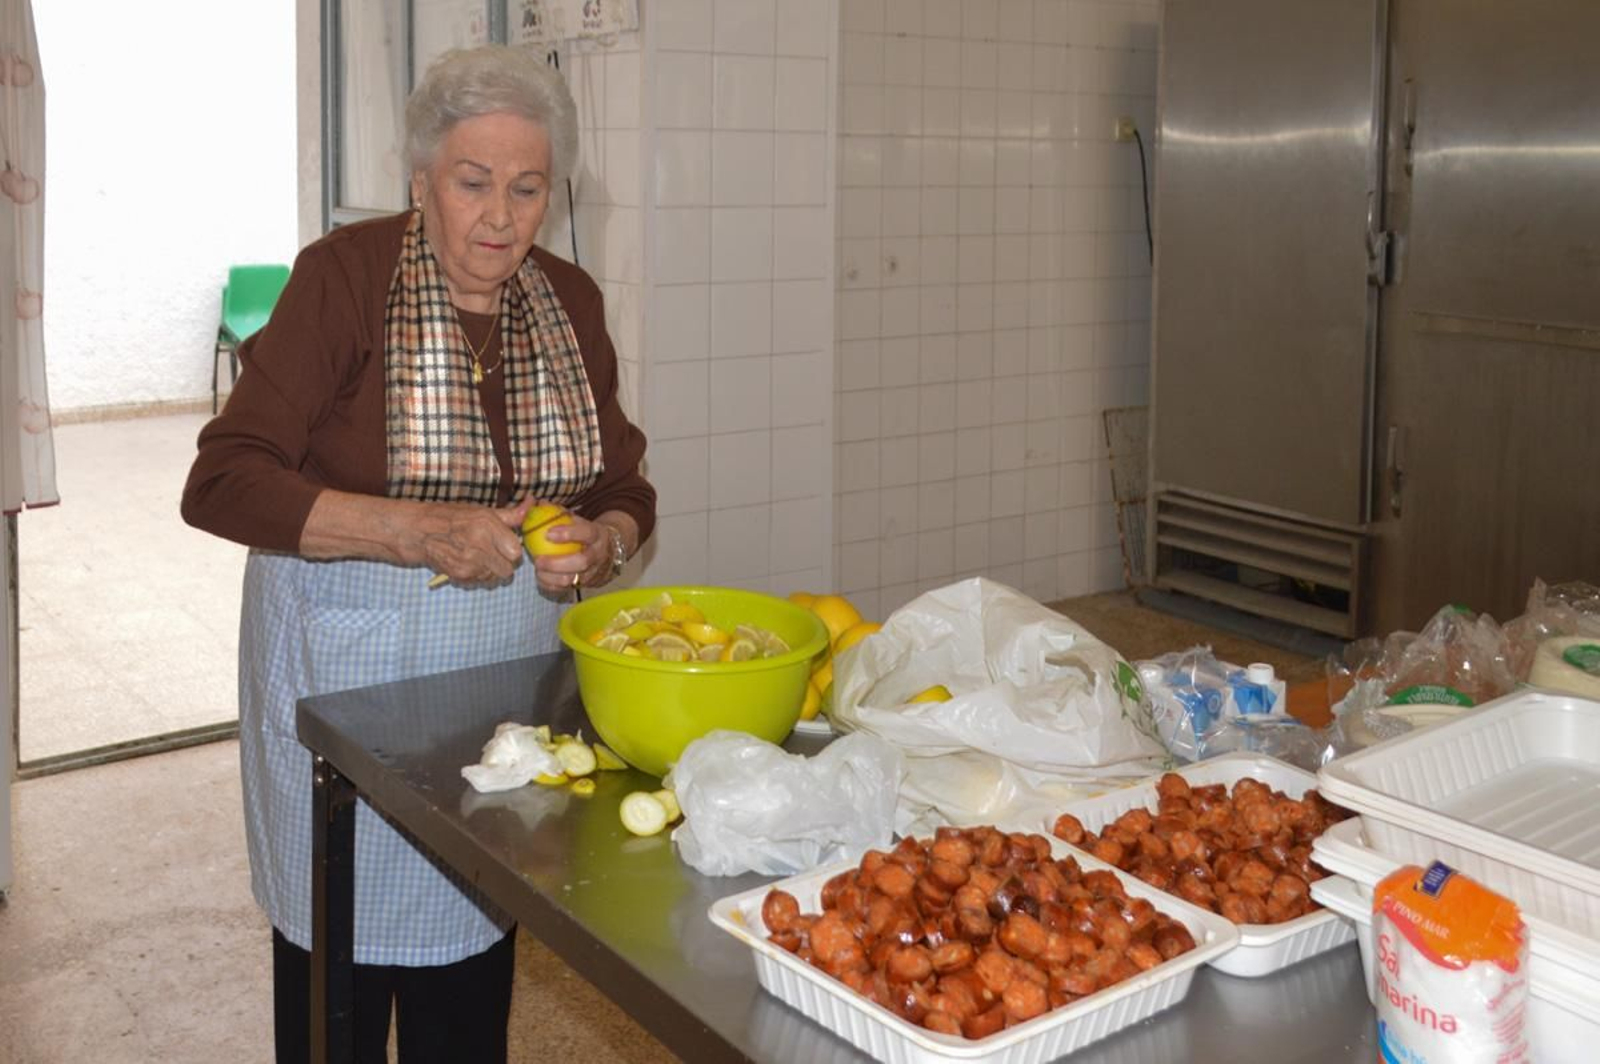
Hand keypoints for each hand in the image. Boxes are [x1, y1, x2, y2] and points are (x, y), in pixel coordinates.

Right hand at [409, 499, 528, 587]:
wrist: (420, 532)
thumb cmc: (452, 517)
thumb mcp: (481, 511)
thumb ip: (510, 515)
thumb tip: (532, 504)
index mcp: (486, 526)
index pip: (516, 552)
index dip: (512, 550)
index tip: (506, 545)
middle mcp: (479, 545)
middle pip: (509, 569)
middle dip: (505, 563)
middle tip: (495, 553)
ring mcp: (469, 563)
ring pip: (496, 577)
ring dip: (492, 570)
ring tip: (480, 557)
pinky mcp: (460, 575)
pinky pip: (482, 581)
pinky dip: (479, 575)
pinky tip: (469, 563)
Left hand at [529, 510, 616, 595]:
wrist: (608, 552)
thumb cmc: (586, 533)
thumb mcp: (579, 520)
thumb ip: (559, 513)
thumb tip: (539, 503)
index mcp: (597, 534)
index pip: (587, 533)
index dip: (569, 533)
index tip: (548, 533)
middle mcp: (598, 555)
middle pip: (582, 561)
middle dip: (557, 562)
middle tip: (538, 559)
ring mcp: (592, 572)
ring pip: (573, 579)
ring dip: (552, 577)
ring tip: (538, 569)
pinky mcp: (584, 585)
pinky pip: (566, 590)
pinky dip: (551, 585)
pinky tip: (540, 577)